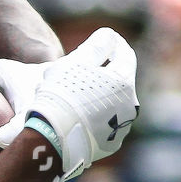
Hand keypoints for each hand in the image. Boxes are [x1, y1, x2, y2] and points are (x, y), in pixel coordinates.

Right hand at [27, 28, 138, 177]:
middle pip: (115, 81)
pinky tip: (70, 116)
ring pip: (108, 103)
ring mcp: (120, 129)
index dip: (112, 43)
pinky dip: (90, 116)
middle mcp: (129, 107)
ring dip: (95, 95)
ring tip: (69, 96)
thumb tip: (109, 36)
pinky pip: (101, 124)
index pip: (125, 54)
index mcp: (124, 83)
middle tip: (75, 70)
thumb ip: (96, 45)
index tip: (101, 40)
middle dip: (99, 73)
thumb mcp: (77, 61)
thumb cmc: (62, 95)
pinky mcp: (107, 145)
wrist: (52, 139)